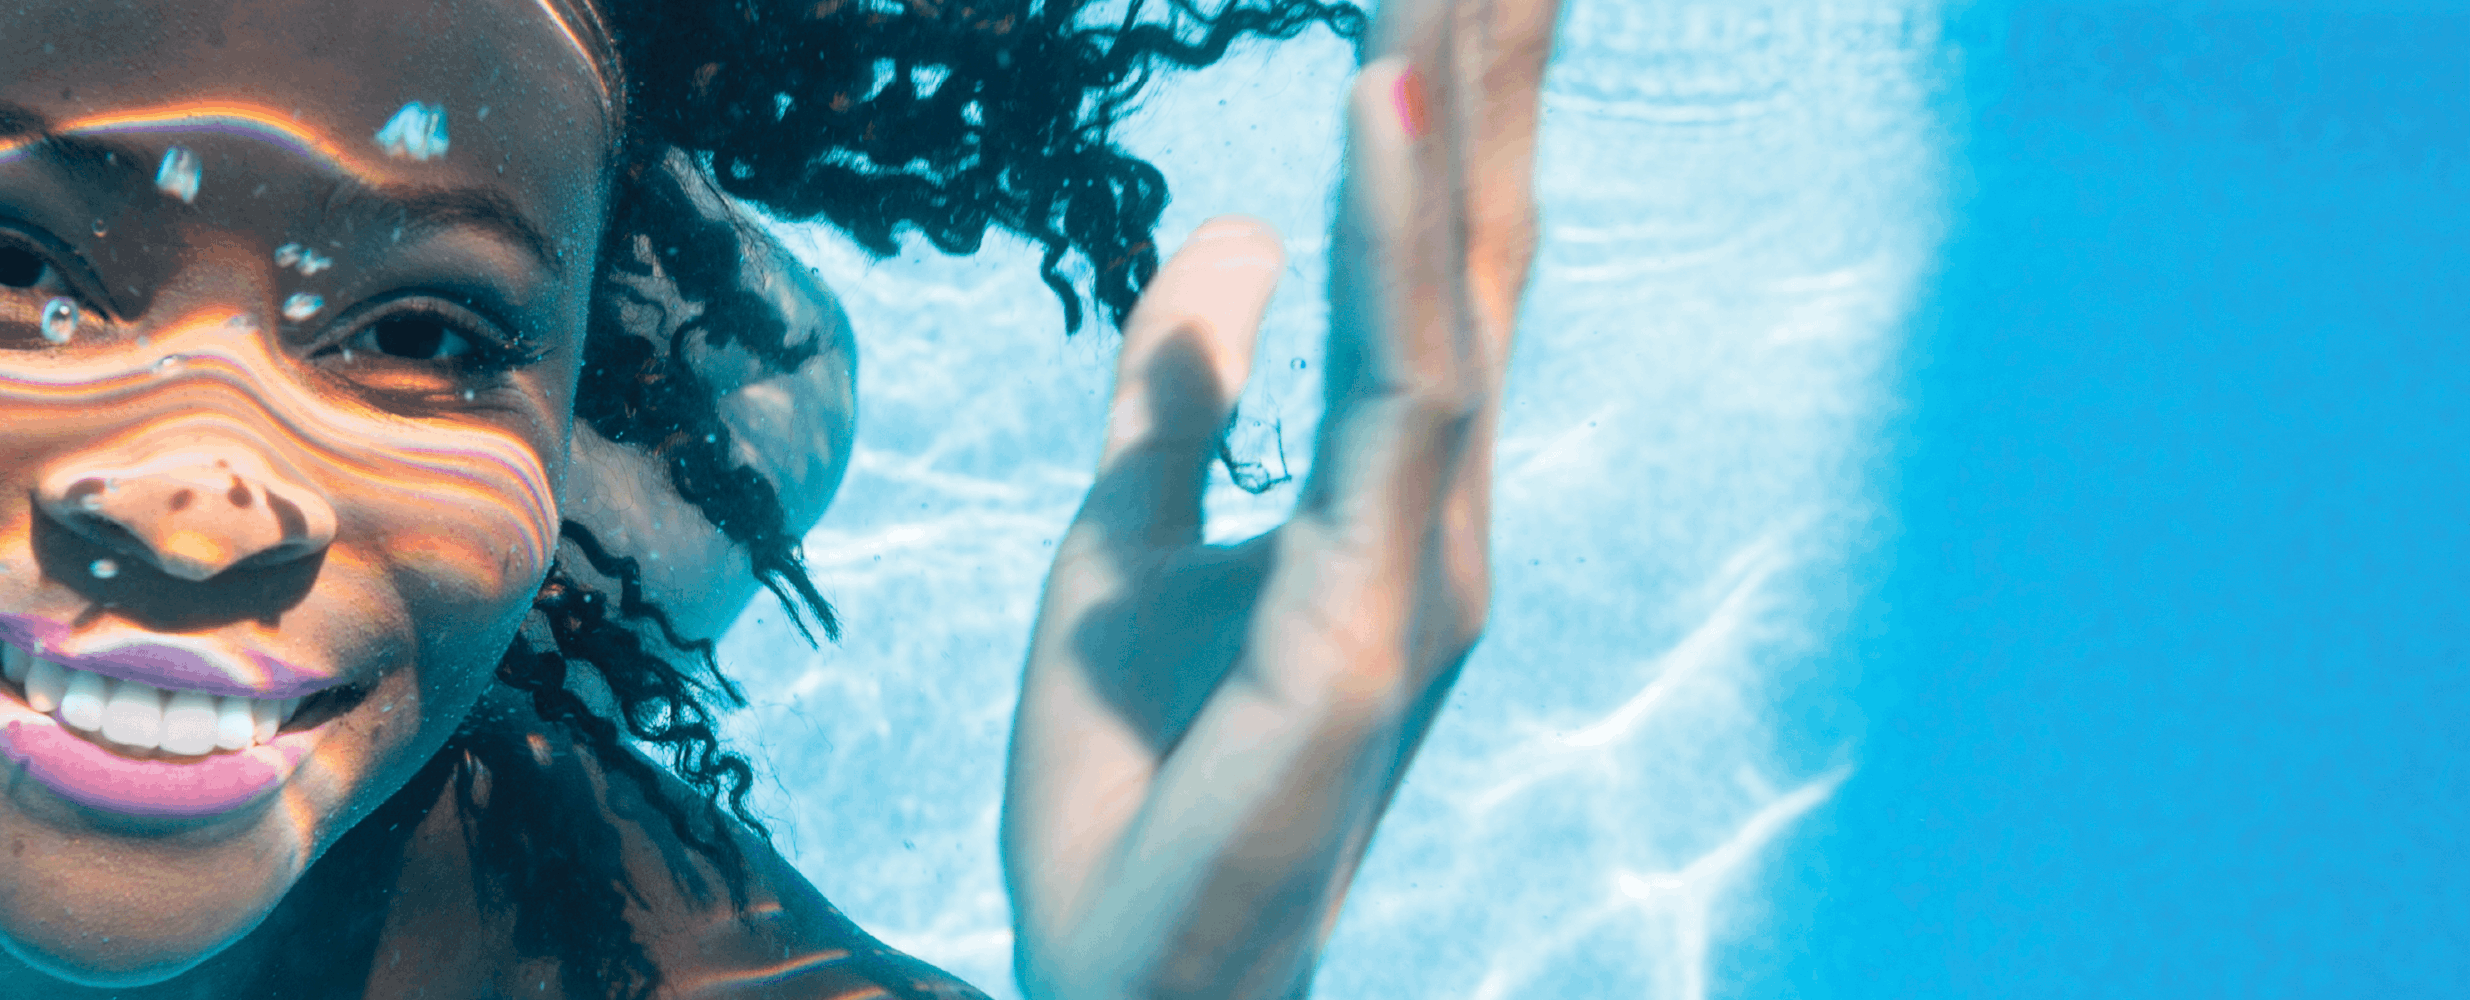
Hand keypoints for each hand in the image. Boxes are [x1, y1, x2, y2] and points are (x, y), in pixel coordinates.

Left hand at [1002, 0, 1555, 995]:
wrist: (1120, 990)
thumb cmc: (1137, 795)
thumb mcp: (1117, 546)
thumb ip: (1178, 396)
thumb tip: (1233, 228)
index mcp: (1386, 490)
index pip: (1435, 250)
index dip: (1453, 87)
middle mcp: (1435, 512)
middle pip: (1474, 236)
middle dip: (1489, 56)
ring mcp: (1418, 567)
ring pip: (1454, 286)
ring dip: (1453, 100)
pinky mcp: (1366, 625)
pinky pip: (1388, 400)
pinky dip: (1386, 247)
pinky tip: (1373, 109)